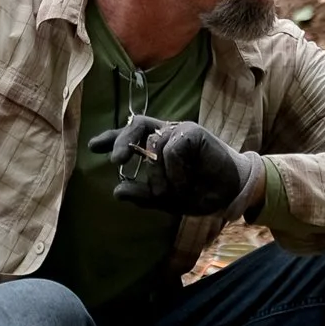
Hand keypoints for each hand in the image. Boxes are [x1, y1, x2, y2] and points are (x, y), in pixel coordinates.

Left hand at [89, 114, 263, 216]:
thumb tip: (116, 191)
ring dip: (157, 173)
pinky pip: (172, 148)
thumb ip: (144, 195)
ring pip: (154, 144)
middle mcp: (167, 134)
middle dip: (123, 140)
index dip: (112, 138)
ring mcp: (181, 131)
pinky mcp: (194, 132)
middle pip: (137, 125)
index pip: (131, 136)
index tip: (93, 146)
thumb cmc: (200, 192)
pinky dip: (175, 170)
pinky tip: (186, 182)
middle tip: (117, 159)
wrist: (231, 193)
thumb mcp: (168, 199)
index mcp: (158, 147)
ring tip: (169, 192)